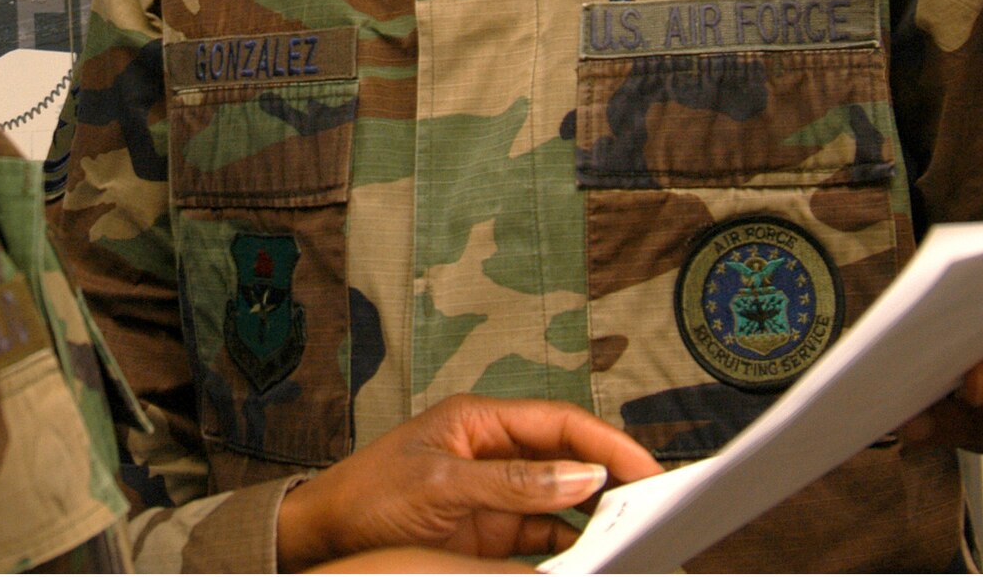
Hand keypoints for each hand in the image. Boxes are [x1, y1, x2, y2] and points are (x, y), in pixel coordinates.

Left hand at [275, 394, 661, 569]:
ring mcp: (496, 493)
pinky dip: (571, 548)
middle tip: (658, 509)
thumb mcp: (440, 484)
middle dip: (613, 480)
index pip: (561, 424)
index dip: (609, 444)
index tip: (648, 471)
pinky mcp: (491, 532)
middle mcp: (495, 451)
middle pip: (570, 459)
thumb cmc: (368, 496)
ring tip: (635, 540)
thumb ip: (513, 482)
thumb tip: (584, 476)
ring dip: (596, 519)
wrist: (324, 539)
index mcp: (482, 421)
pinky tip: (593, 561)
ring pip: (563, 502)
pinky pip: (544, 537)